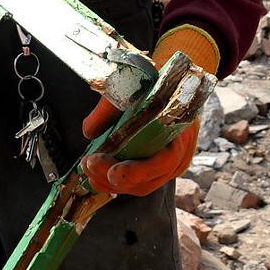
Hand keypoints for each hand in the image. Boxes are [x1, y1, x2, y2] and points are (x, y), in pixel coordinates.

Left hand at [80, 24, 220, 196]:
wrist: (172, 83)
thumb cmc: (155, 83)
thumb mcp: (133, 86)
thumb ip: (110, 107)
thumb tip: (89, 131)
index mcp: (182, 131)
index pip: (165, 161)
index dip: (138, 172)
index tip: (112, 172)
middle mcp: (181, 153)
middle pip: (149, 180)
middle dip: (114, 178)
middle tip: (88, 165)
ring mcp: (172, 165)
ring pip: (143, 186)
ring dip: (112, 183)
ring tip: (88, 171)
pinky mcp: (160, 169)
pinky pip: (140, 183)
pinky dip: (118, 182)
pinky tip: (97, 177)